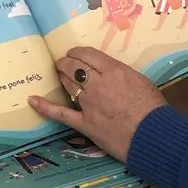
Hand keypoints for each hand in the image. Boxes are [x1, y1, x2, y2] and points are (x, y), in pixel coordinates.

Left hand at [28, 47, 166, 161]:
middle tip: (63, 62)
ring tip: (59, 73)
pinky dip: (45, 107)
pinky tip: (32, 100)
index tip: (75, 53)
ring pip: (67, 84)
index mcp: (114, 71)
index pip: (88, 55)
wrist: (153, 136)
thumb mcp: (142, 81)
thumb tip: (113, 74)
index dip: (78, 52)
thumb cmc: (154, 109)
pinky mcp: (84, 124)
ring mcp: (89, 104)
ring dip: (61, 76)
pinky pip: (61, 114)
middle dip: (66, 62)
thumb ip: (124, 75)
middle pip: (74, 67)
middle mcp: (98, 84)